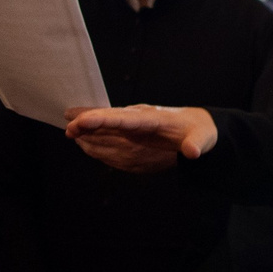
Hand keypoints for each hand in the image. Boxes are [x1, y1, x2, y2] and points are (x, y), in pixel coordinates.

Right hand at [64, 104, 217, 171]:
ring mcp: (133, 128)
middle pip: (110, 120)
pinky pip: (109, 135)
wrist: (197, 128)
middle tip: (69, 128)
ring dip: (88, 129)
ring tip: (69, 130)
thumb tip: (192, 152)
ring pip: (106, 127)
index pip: (124, 118)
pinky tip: (81, 137)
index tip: (85, 120)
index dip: (103, 119)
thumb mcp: (203, 138)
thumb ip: (196, 144)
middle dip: (89, 122)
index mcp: (153, 119)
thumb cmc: (200, 132)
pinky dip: (94, 135)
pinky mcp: (131, 136)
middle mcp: (138, 120)